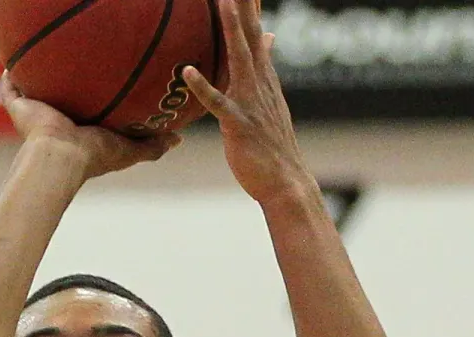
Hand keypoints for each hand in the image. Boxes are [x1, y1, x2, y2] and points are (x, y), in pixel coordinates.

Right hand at [2, 72, 180, 178]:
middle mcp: (58, 122)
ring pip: (34, 91)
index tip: (106, 79)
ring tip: (41, 55)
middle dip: (65, 83)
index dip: (96, 96)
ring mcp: (37, 115)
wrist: (61, 157)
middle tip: (75, 61)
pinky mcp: (19, 109)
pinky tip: (12, 59)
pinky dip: (10, 76)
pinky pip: (11, 88)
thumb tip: (179, 138)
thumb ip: (153, 145)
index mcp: (82, 131)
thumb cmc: (95, 155)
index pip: (89, 110)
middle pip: (61, 98)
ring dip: (36, 76)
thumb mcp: (130, 150)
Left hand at [181, 0, 308, 203]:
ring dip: (230, 31)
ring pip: (240, 59)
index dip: (248, 5)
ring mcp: (250, 103)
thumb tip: (268, 36)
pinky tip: (188, 72)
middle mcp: (259, 84)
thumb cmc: (271, 143)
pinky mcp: (239, 125)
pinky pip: (218, 104)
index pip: (255, 32)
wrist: (286, 181)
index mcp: (264, 77)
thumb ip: (265, 65)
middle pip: (250, 36)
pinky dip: (203, 87)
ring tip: (221, 3)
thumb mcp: (270, 98)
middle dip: (242, 7)